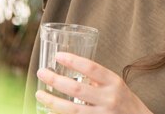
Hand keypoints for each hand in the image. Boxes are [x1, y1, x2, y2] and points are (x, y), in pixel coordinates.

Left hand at [36, 52, 152, 113]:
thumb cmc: (126, 102)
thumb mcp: (117, 86)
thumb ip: (98, 80)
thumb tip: (74, 71)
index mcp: (114, 82)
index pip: (91, 68)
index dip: (73, 60)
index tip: (58, 56)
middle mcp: (108, 98)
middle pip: (77, 88)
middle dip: (55, 80)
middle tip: (41, 72)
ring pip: (72, 109)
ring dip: (52, 101)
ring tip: (39, 93)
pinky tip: (50, 110)